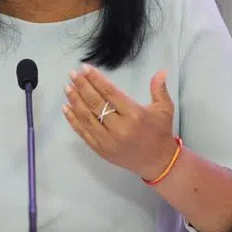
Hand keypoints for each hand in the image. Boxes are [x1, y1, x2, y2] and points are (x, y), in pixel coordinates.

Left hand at [62, 64, 177, 180]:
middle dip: (82, 86)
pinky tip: (66, 108)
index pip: (110, 93)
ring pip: (86, 117)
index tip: (85, 68)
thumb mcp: (164, 109)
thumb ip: (159, 89)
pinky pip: (83, 132)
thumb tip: (162, 71)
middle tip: (72, 74)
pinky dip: (73, 120)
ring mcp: (108, 140)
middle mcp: (119, 128)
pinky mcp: (100, 149)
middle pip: (95, 103)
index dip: (96, 80)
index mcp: (134, 115)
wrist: (158, 163)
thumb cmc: (160, 133)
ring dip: (75, 101)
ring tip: (67, 87)